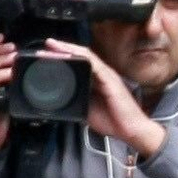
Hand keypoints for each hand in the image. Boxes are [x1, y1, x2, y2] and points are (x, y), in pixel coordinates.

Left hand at [43, 40, 164, 157]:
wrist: (132, 130)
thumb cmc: (114, 121)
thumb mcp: (88, 110)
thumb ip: (77, 100)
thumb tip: (62, 100)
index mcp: (96, 80)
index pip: (78, 63)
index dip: (63, 57)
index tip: (46, 55)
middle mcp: (102, 74)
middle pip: (79, 56)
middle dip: (61, 50)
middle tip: (45, 47)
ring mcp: (106, 74)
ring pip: (85, 55)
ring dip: (67, 49)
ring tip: (52, 46)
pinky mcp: (110, 79)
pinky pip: (94, 63)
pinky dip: (81, 56)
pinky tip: (69, 53)